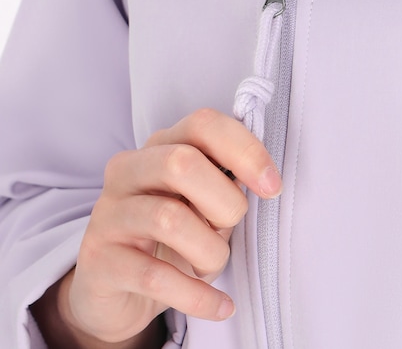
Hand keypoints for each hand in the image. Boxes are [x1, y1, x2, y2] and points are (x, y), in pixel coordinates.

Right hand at [58, 108, 281, 343]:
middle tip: (231, 226)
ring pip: (169, 219)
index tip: (273, 186)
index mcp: (159, 146)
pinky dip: (197, 296)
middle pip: (182, 162)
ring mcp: (109, 214)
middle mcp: (127, 171)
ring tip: (212, 265)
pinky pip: (155, 277)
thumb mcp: (201, 207)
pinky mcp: (98, 261)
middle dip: (224, 201)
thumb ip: (224, 185)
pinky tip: (220, 306)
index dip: (245, 150)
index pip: (203, 124)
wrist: (114, 294)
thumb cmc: (169, 241)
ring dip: (209, 250)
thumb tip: (260, 179)